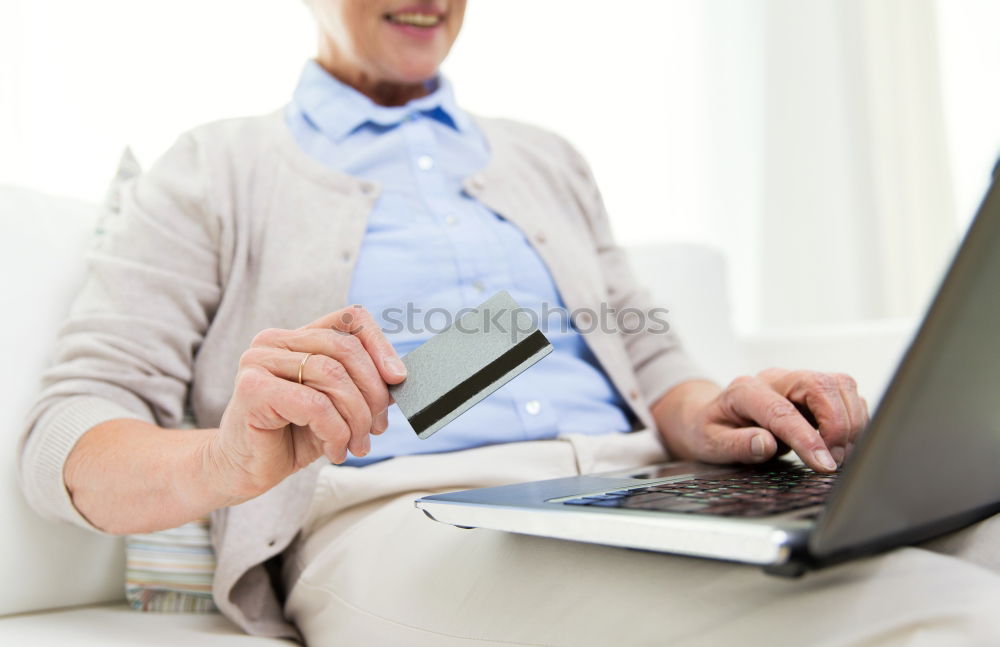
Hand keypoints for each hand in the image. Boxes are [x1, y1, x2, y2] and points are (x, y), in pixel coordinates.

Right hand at [207, 305, 406, 502]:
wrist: (243, 470)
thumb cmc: (290, 437)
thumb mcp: (336, 406)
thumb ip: (361, 385)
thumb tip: (398, 377)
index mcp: (297, 337)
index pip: (350, 319)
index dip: (380, 346)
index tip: (398, 379)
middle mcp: (275, 341)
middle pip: (345, 348)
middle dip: (372, 392)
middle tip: (377, 427)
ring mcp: (259, 361)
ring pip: (333, 376)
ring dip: (356, 418)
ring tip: (355, 444)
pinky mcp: (252, 388)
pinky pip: (314, 404)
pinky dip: (335, 430)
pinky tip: (334, 449)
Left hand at [656, 369, 868, 472]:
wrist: (708, 415)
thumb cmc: (709, 430)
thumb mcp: (710, 443)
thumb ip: (736, 444)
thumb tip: (766, 444)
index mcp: (745, 391)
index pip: (782, 411)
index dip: (807, 438)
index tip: (824, 464)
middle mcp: (774, 379)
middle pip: (820, 386)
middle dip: (837, 425)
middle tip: (833, 461)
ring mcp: (796, 381)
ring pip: (840, 385)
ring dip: (850, 421)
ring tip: (839, 454)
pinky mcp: (814, 389)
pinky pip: (846, 393)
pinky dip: (854, 417)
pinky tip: (843, 441)